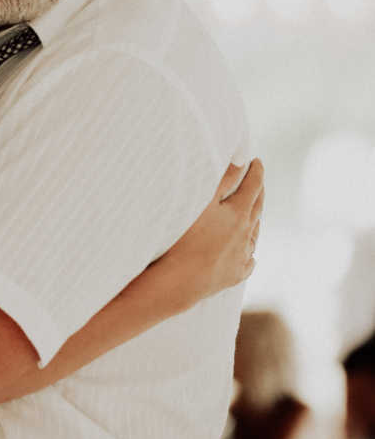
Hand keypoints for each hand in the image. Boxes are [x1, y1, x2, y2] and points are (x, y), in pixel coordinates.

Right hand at [160, 158, 263, 305]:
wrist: (179, 280)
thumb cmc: (185, 236)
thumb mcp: (202, 200)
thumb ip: (223, 177)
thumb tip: (242, 158)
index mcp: (238, 213)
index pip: (253, 186)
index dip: (256, 172)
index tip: (257, 161)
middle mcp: (245, 234)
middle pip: (257, 209)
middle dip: (259, 192)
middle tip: (258, 182)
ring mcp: (240, 257)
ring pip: (254, 235)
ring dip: (256, 220)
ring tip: (255, 213)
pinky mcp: (233, 275)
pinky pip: (248, 261)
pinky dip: (249, 253)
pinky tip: (250, 253)